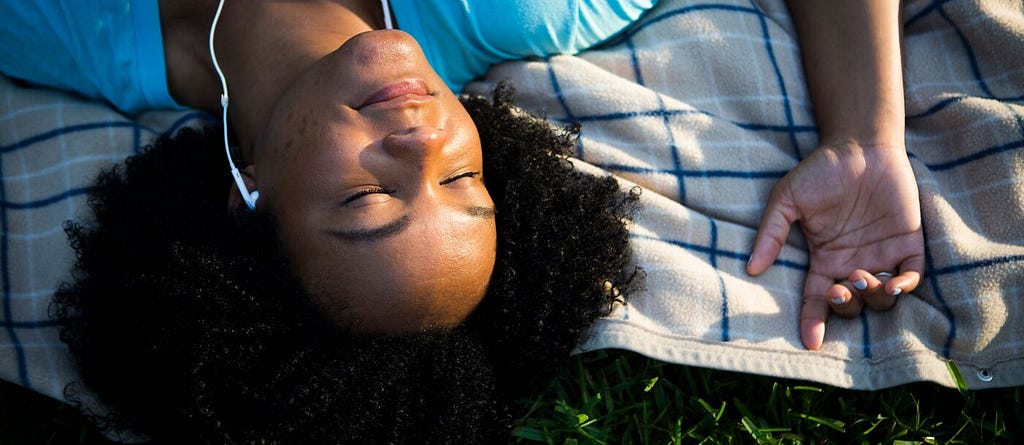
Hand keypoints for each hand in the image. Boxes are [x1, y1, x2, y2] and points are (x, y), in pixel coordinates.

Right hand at [746, 140, 924, 349]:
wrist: (861, 145)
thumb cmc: (821, 170)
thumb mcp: (787, 200)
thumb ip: (771, 233)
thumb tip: (752, 268)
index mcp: (823, 259)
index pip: (816, 300)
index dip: (812, 322)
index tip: (810, 342)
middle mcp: (851, 264)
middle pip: (851, 305)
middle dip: (846, 307)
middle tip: (842, 287)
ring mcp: (881, 255)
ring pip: (882, 298)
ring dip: (873, 297)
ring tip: (864, 278)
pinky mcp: (908, 243)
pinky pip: (913, 277)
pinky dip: (905, 286)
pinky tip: (894, 282)